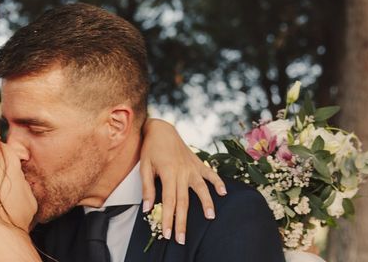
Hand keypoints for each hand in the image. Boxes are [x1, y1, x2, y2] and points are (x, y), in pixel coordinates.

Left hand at [140, 118, 226, 244]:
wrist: (161, 129)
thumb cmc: (151, 148)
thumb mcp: (144, 166)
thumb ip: (147, 188)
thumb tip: (147, 208)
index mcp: (168, 173)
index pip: (169, 201)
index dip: (168, 219)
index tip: (167, 234)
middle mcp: (182, 171)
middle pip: (184, 201)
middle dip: (182, 221)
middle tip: (182, 238)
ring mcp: (192, 167)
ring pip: (201, 188)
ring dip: (206, 202)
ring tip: (211, 217)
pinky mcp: (198, 163)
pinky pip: (210, 173)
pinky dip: (218, 182)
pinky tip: (223, 192)